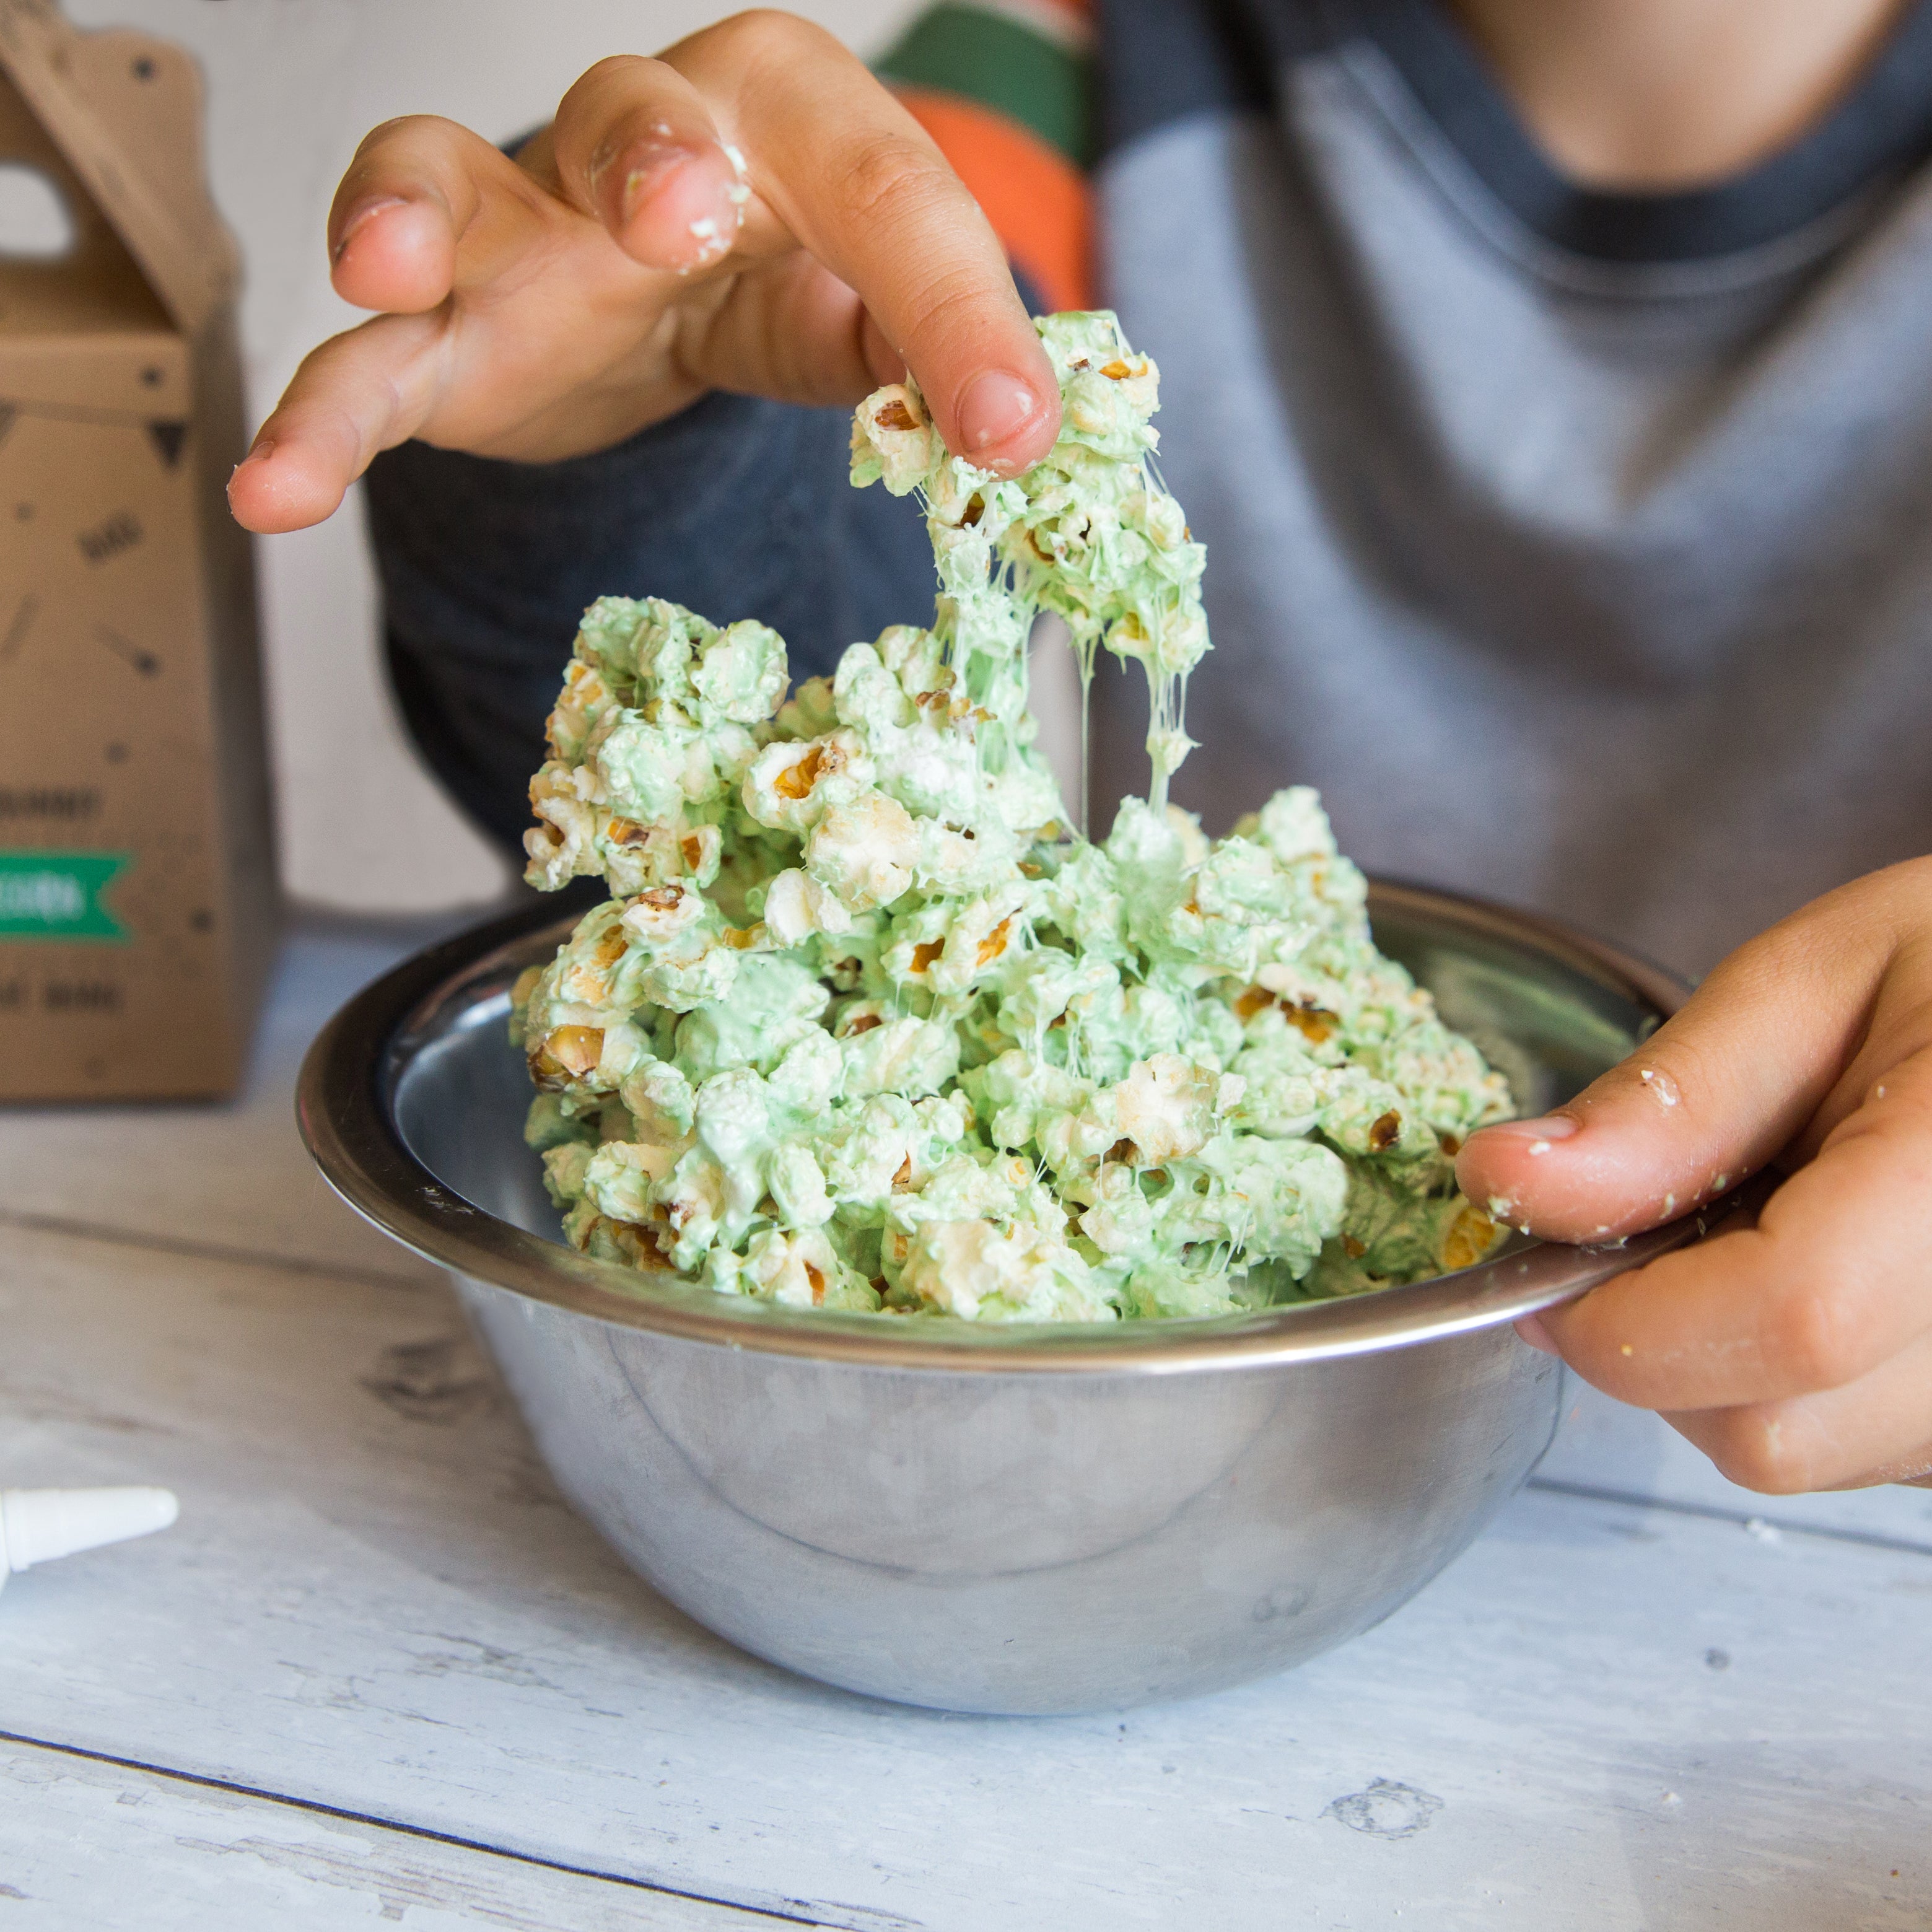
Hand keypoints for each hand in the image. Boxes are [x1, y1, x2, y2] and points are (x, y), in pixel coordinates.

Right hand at [228, 10, 1059, 534]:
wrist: (654, 293)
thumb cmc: (773, 275)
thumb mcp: (865, 309)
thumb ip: (926, 354)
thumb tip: (1015, 434)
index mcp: (786, 124)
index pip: (882, 194)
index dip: (952, 313)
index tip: (1006, 439)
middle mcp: (640, 146)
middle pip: (636, 116)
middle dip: (652, 159)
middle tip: (679, 223)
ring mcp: (516, 229)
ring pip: (442, 180)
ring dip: (412, 212)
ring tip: (387, 267)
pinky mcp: (439, 332)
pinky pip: (361, 358)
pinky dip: (317, 414)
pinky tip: (275, 487)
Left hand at [1457, 858, 1931, 1493]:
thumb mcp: (1815, 980)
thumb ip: (1670, 1100)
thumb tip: (1511, 1181)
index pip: (1791, 1317)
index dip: (1625, 1312)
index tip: (1541, 1253)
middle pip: (1770, 1423)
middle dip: (1651, 1335)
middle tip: (1667, 1214)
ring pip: (1794, 1453)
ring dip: (1715, 1359)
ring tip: (1769, 1222)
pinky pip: (1840, 1449)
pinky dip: (1779, 1377)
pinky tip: (1810, 1269)